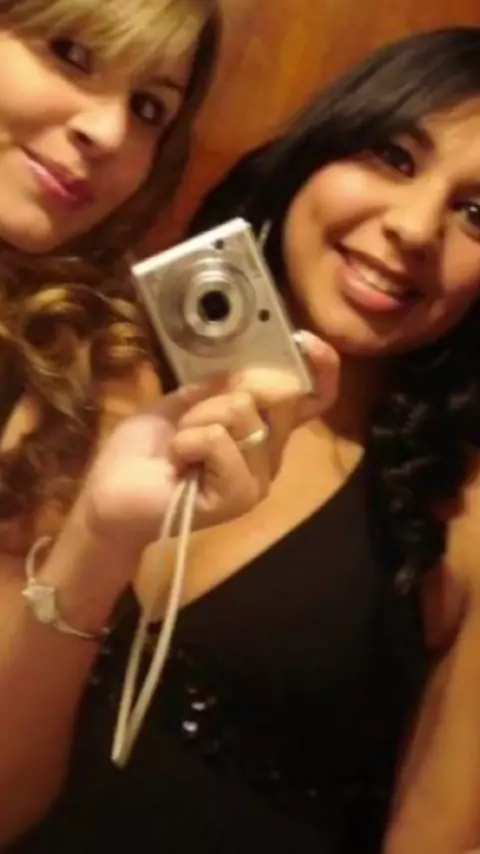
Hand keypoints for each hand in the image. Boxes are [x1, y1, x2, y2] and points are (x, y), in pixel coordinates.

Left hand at [82, 332, 337, 549]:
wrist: (111, 496)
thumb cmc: (144, 451)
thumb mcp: (182, 401)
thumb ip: (218, 385)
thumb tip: (250, 369)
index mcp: (261, 429)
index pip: (313, 399)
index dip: (321, 368)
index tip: (304, 340)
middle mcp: (270, 454)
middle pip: (277, 394)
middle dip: (224, 392)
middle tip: (191, 417)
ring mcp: (258, 478)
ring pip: (242, 413)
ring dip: (197, 419)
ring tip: (179, 445)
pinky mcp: (239, 495)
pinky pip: (220, 440)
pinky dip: (189, 440)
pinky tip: (178, 461)